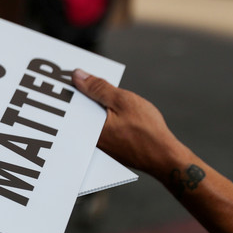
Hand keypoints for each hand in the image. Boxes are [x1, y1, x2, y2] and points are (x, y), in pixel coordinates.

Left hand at [72, 69, 188, 176]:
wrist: (164, 158)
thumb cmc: (147, 131)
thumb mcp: (123, 101)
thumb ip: (98, 88)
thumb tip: (77, 76)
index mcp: (87, 129)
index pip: (70, 104)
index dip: (69, 88)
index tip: (67, 75)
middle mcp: (88, 140)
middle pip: (78, 112)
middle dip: (78, 94)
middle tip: (79, 77)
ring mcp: (98, 146)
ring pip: (88, 119)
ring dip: (91, 105)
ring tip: (94, 88)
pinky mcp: (108, 148)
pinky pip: (98, 127)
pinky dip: (101, 115)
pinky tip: (108, 106)